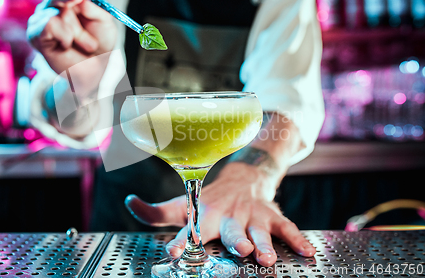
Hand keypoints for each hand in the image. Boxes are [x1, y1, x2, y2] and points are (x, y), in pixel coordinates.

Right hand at [27, 0, 116, 93]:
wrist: (96, 69)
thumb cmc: (100, 43)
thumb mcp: (103, 20)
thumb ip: (93, 5)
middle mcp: (52, 5)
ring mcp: (41, 19)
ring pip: (58, 12)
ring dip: (77, 30)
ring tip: (86, 43)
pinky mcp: (35, 34)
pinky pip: (50, 24)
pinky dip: (65, 36)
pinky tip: (67, 45)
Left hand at [124, 162, 315, 266]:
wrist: (243, 179)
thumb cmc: (208, 200)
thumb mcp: (182, 205)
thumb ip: (156, 211)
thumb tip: (130, 202)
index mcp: (205, 213)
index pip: (191, 226)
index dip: (182, 238)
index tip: (174, 250)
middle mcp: (229, 214)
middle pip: (231, 229)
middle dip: (235, 240)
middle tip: (239, 250)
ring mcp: (252, 215)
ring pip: (258, 230)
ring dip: (264, 242)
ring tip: (266, 257)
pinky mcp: (271, 215)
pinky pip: (286, 226)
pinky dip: (297, 238)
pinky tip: (306, 252)